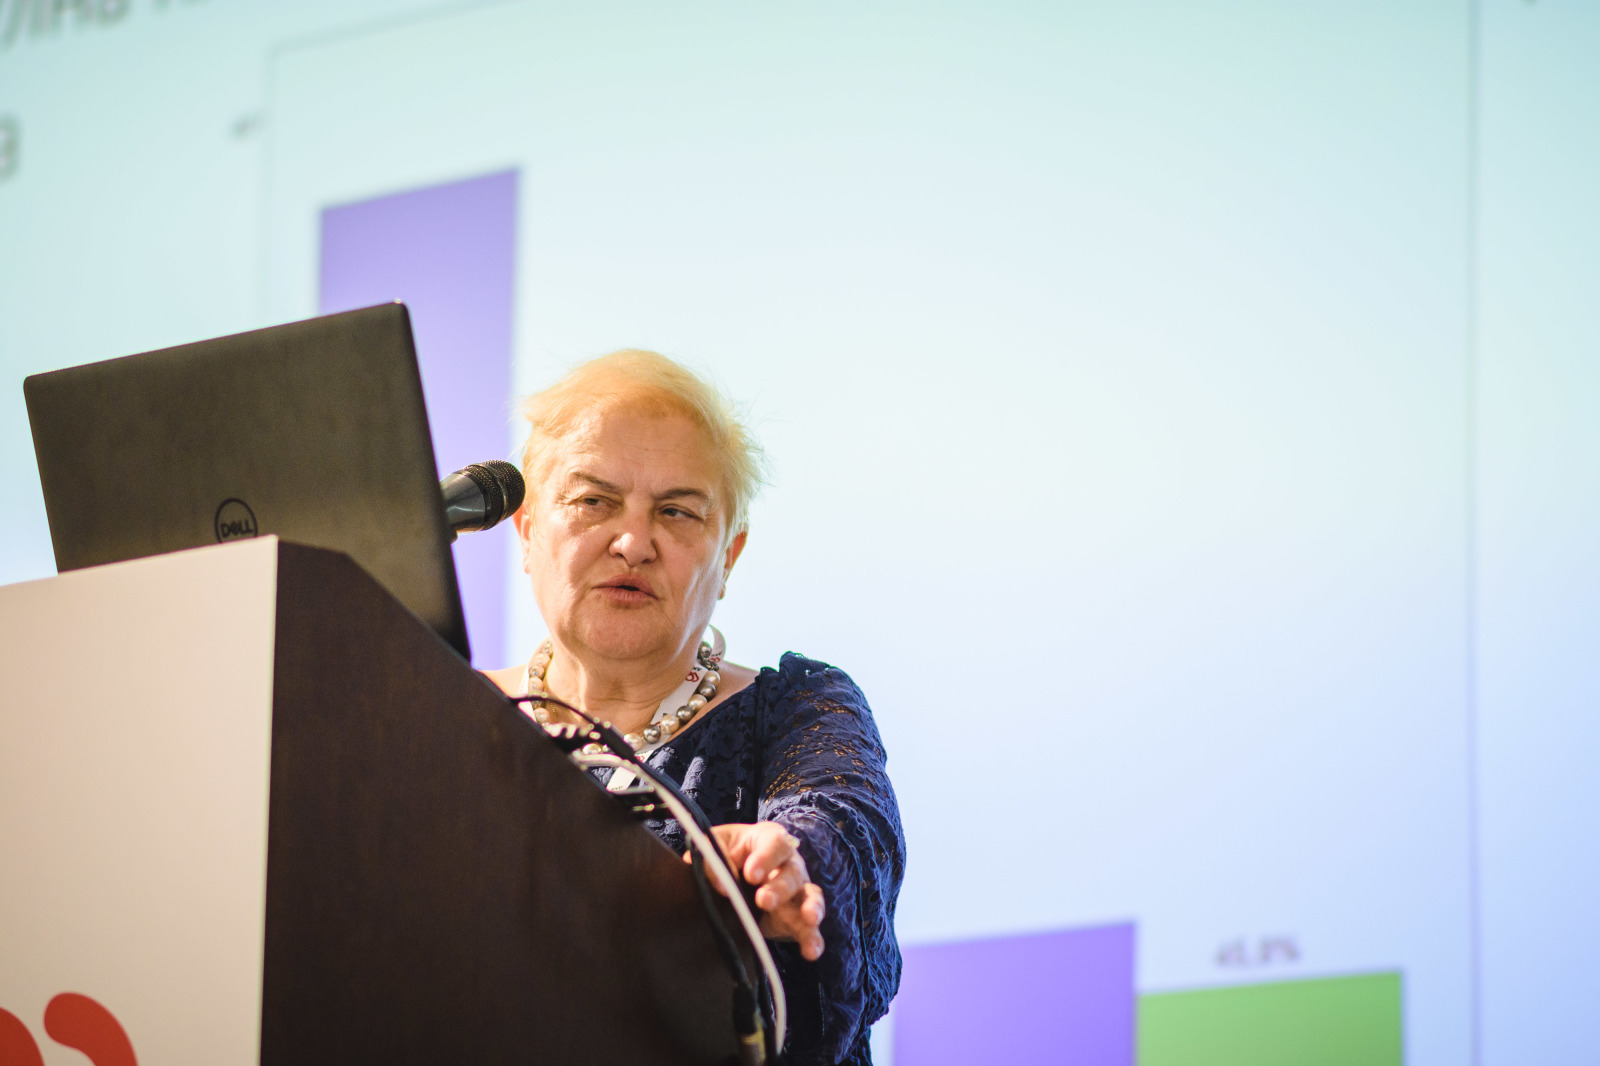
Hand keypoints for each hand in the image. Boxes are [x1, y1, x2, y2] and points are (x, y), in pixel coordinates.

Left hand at [689, 821, 826, 960]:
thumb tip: (720, 884)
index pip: (775, 843)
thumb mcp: (715, 845)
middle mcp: (788, 863)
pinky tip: (812, 951)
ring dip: (810, 908)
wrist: (733, 872)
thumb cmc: (726, 851)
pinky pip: (808, 926)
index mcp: (769, 840)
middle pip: (792, 872)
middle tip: (763, 901)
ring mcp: (797, 890)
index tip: (750, 875)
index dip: (765, 858)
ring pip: (810, 896)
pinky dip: (812, 938)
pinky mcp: (796, 917)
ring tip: (809, 920)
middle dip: (779, 888)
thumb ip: (712, 858)